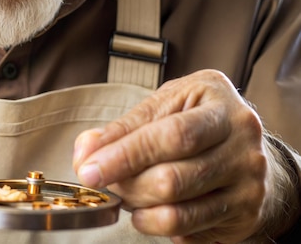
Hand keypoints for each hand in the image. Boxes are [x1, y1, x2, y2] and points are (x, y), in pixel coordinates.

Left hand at [73, 70, 275, 242]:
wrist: (244, 142)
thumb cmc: (196, 115)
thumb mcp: (165, 104)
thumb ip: (125, 127)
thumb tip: (85, 151)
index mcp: (220, 104)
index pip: (170, 136)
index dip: (125, 155)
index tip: (88, 169)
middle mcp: (243, 145)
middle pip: (173, 178)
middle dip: (126, 185)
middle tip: (104, 182)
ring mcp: (249, 184)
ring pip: (178, 212)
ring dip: (137, 208)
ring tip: (125, 195)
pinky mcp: (245, 216)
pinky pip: (189, 231)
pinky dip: (157, 225)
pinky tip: (149, 209)